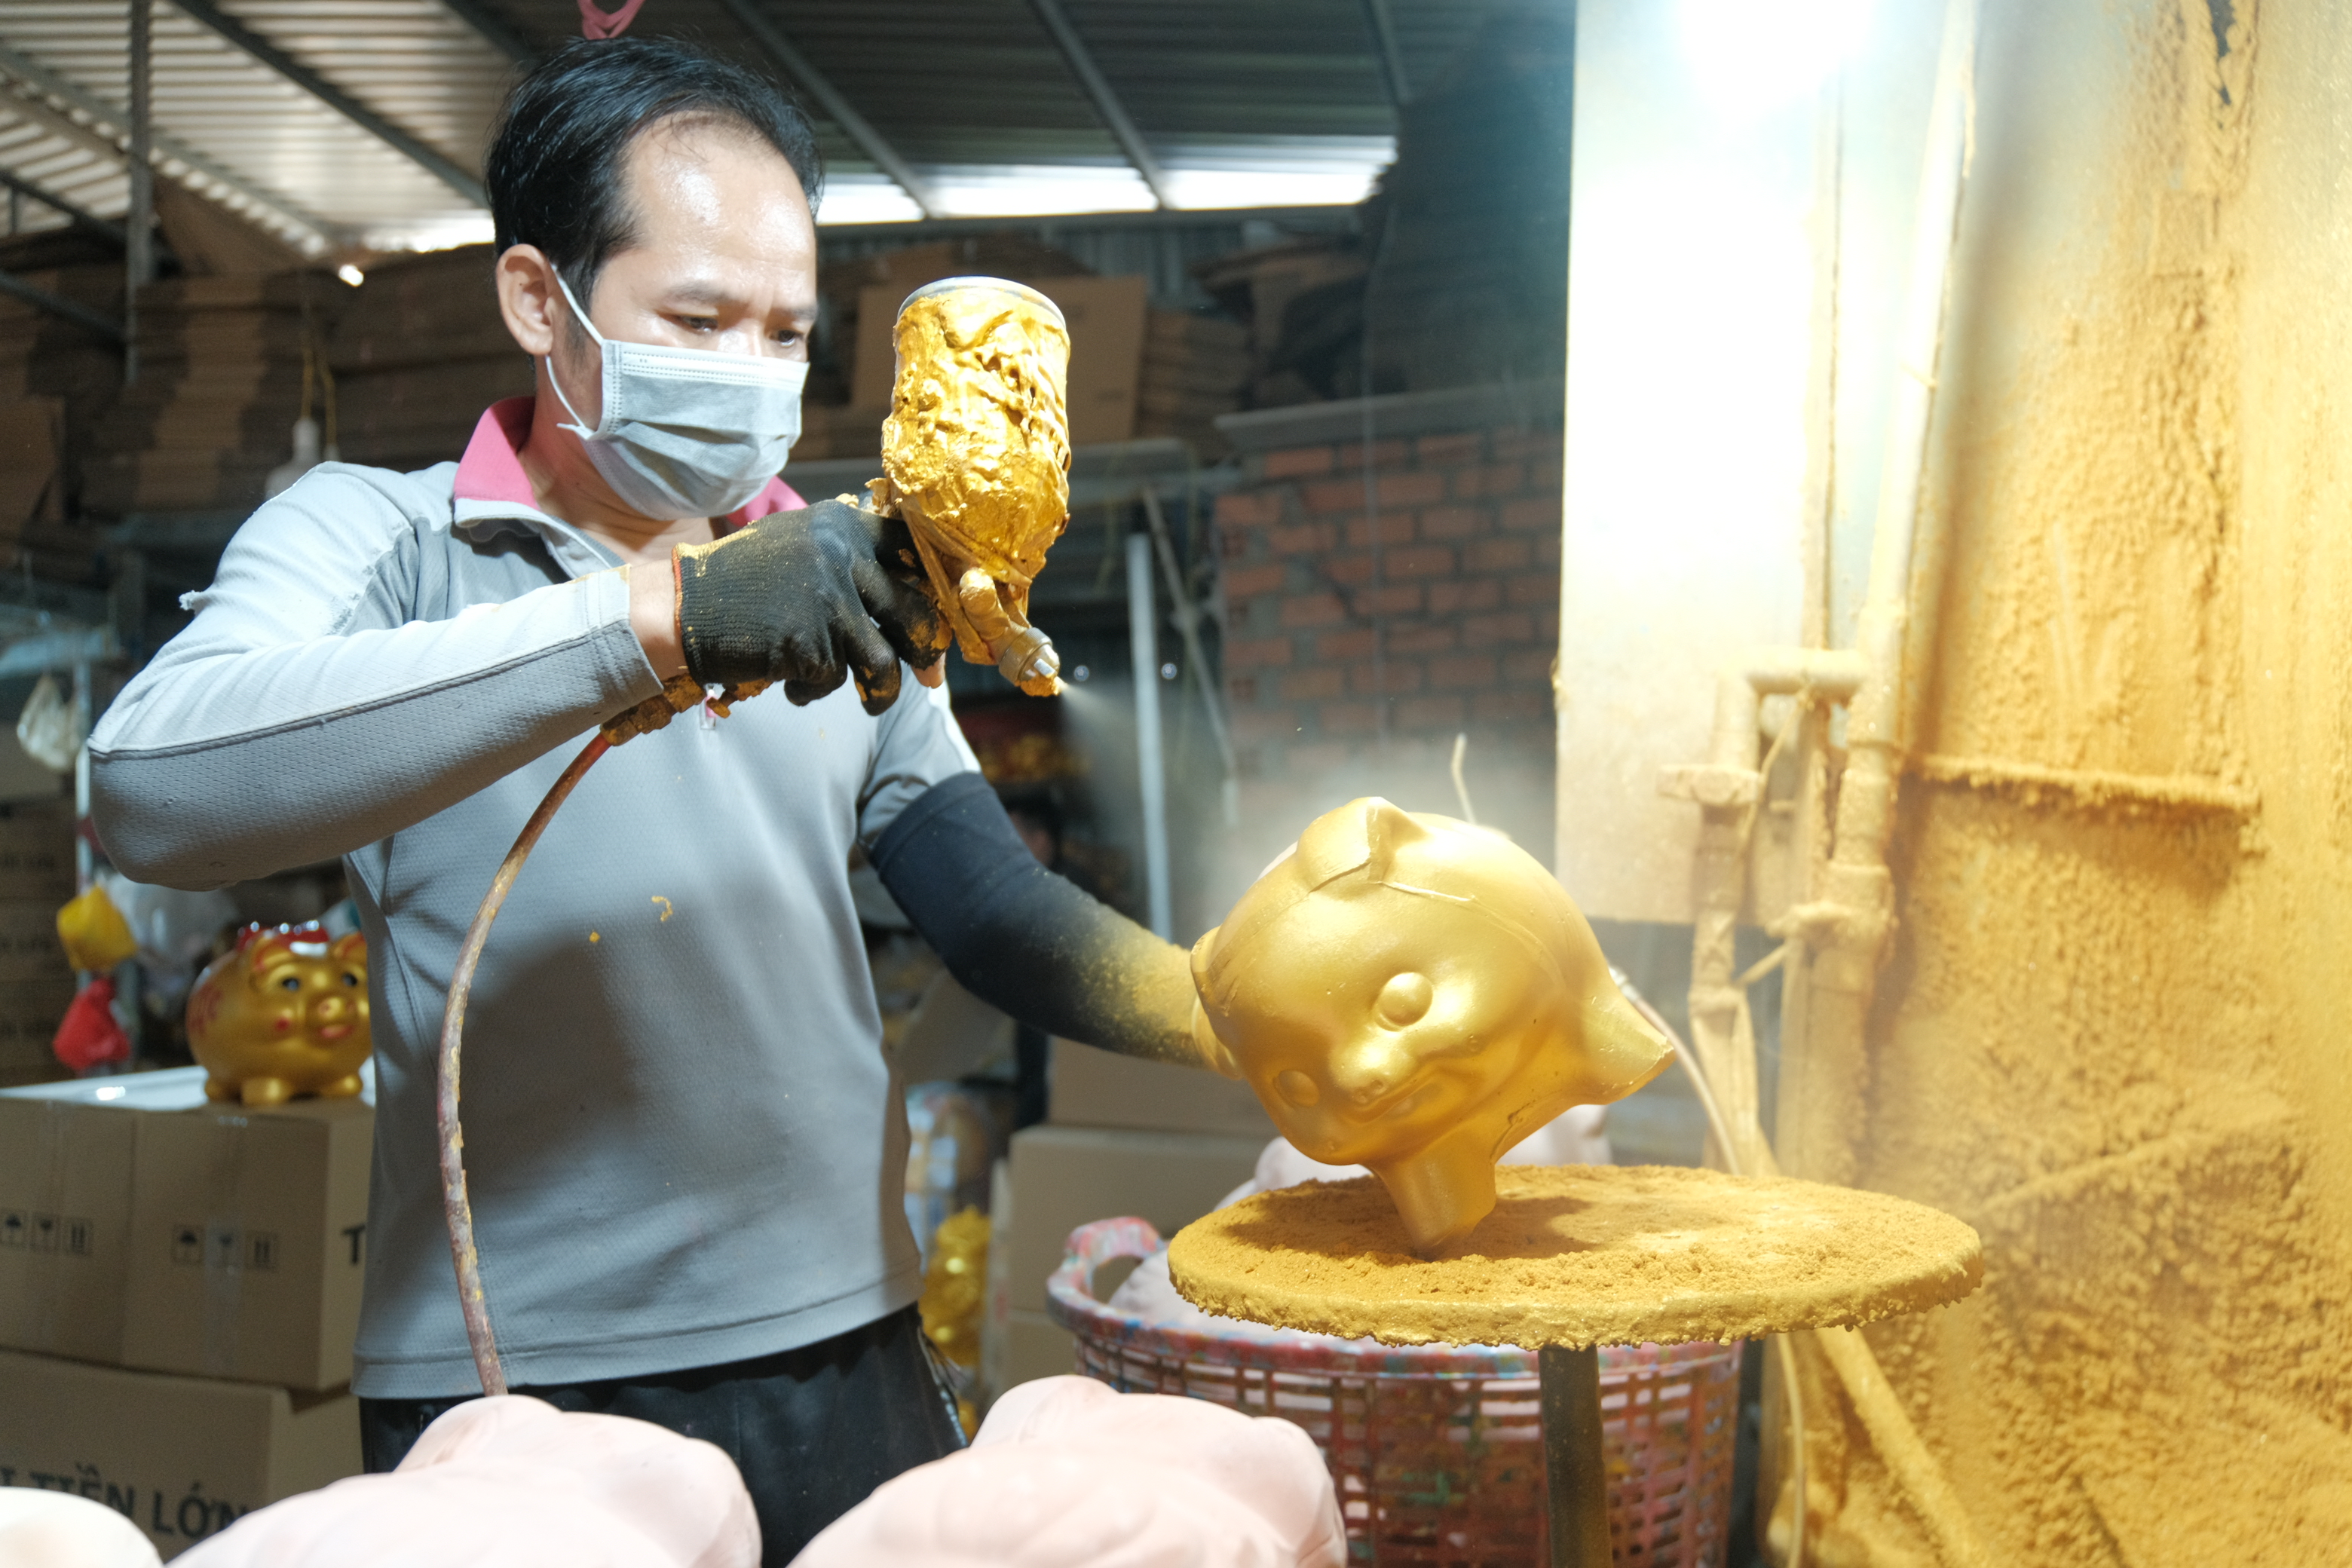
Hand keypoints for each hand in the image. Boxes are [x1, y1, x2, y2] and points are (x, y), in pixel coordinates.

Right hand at [673, 501, 942, 712]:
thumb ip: (850, 560)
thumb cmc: (744, 583)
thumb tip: (914, 597)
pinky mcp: (809, 643)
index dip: (936, 589)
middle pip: (915, 612)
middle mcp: (842, 556)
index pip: (913, 550)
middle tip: (930, 675)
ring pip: (884, 660)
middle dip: (927, 652)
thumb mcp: (800, 547)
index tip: (940, 617)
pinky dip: (816, 691)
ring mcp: (828, 600)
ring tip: (873, 702)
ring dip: (883, 691)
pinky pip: (834, 680)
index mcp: (843, 526)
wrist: (681, 607)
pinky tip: (792, 685)